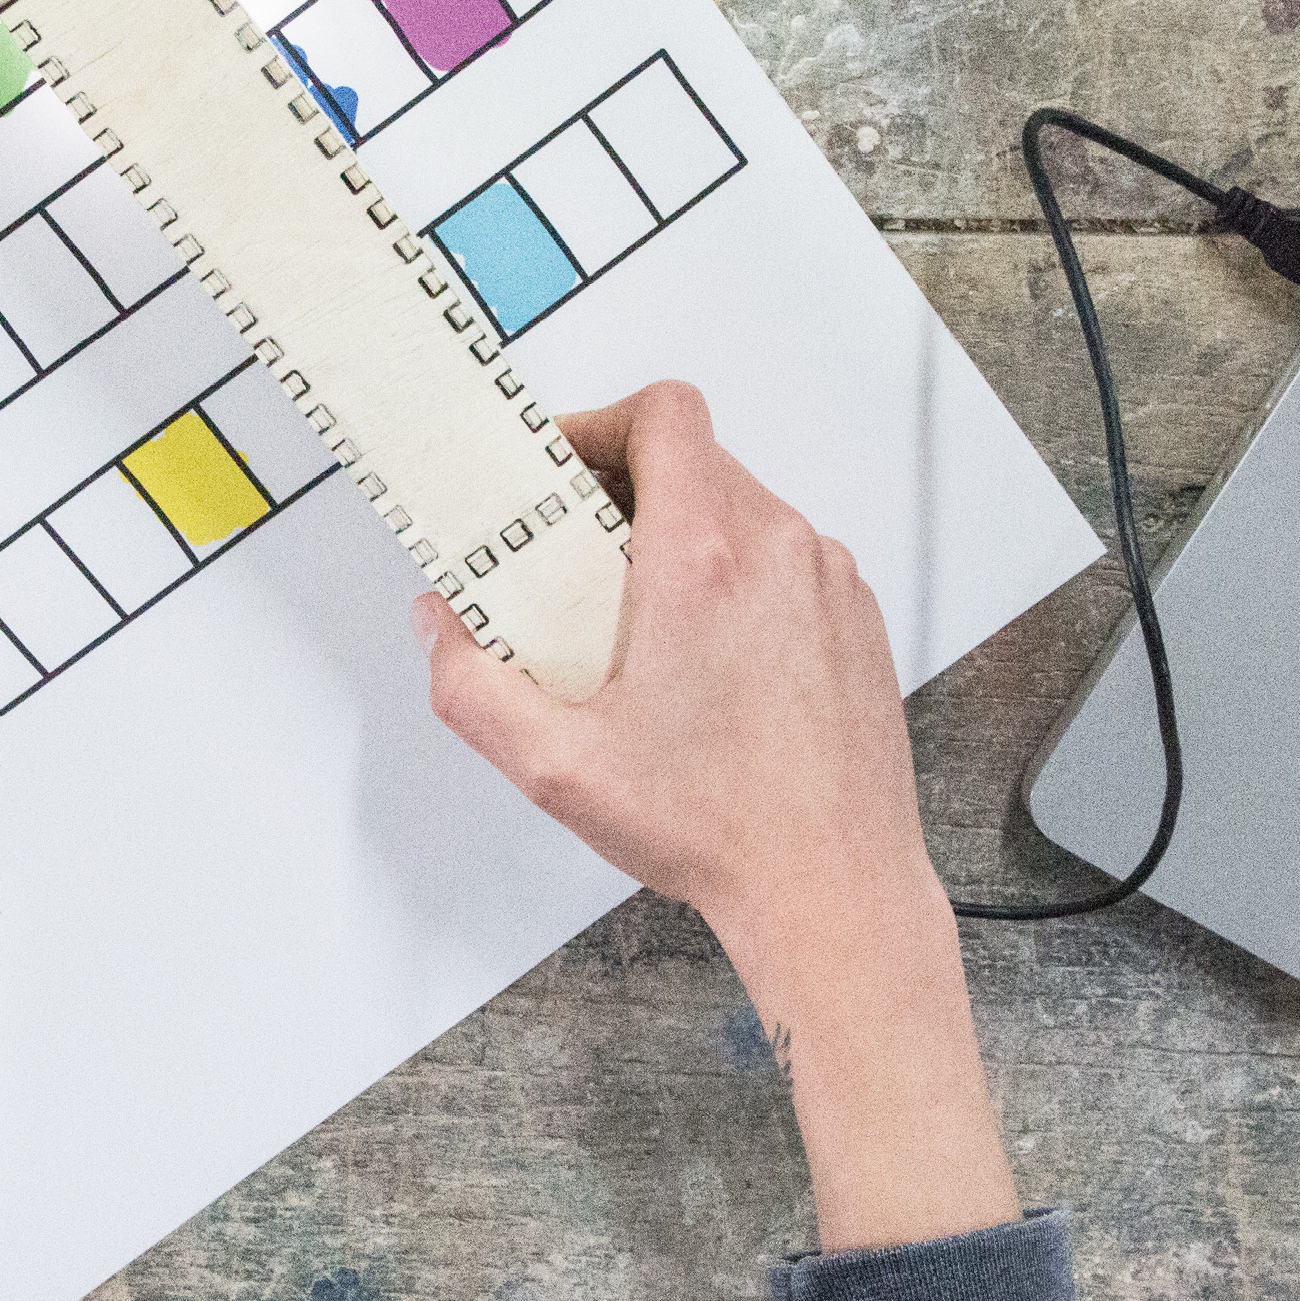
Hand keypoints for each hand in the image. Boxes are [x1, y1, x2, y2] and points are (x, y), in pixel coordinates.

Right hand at [410, 381, 1018, 1251]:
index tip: (563, 470)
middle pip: (698, 460)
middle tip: (578, 556)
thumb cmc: (715, 828)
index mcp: (703, 559)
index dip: (603, 422)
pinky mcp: (857, 620)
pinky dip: (739, 582)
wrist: (831, 886)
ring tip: (639, 620)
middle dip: (628, 491)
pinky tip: (706, 662)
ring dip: (685, 538)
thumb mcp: (554, 764)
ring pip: (746, 511)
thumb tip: (441, 622)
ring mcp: (829, 582)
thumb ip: (470, 682)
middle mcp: (779, 550)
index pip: (664, 414)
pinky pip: (787, 562)